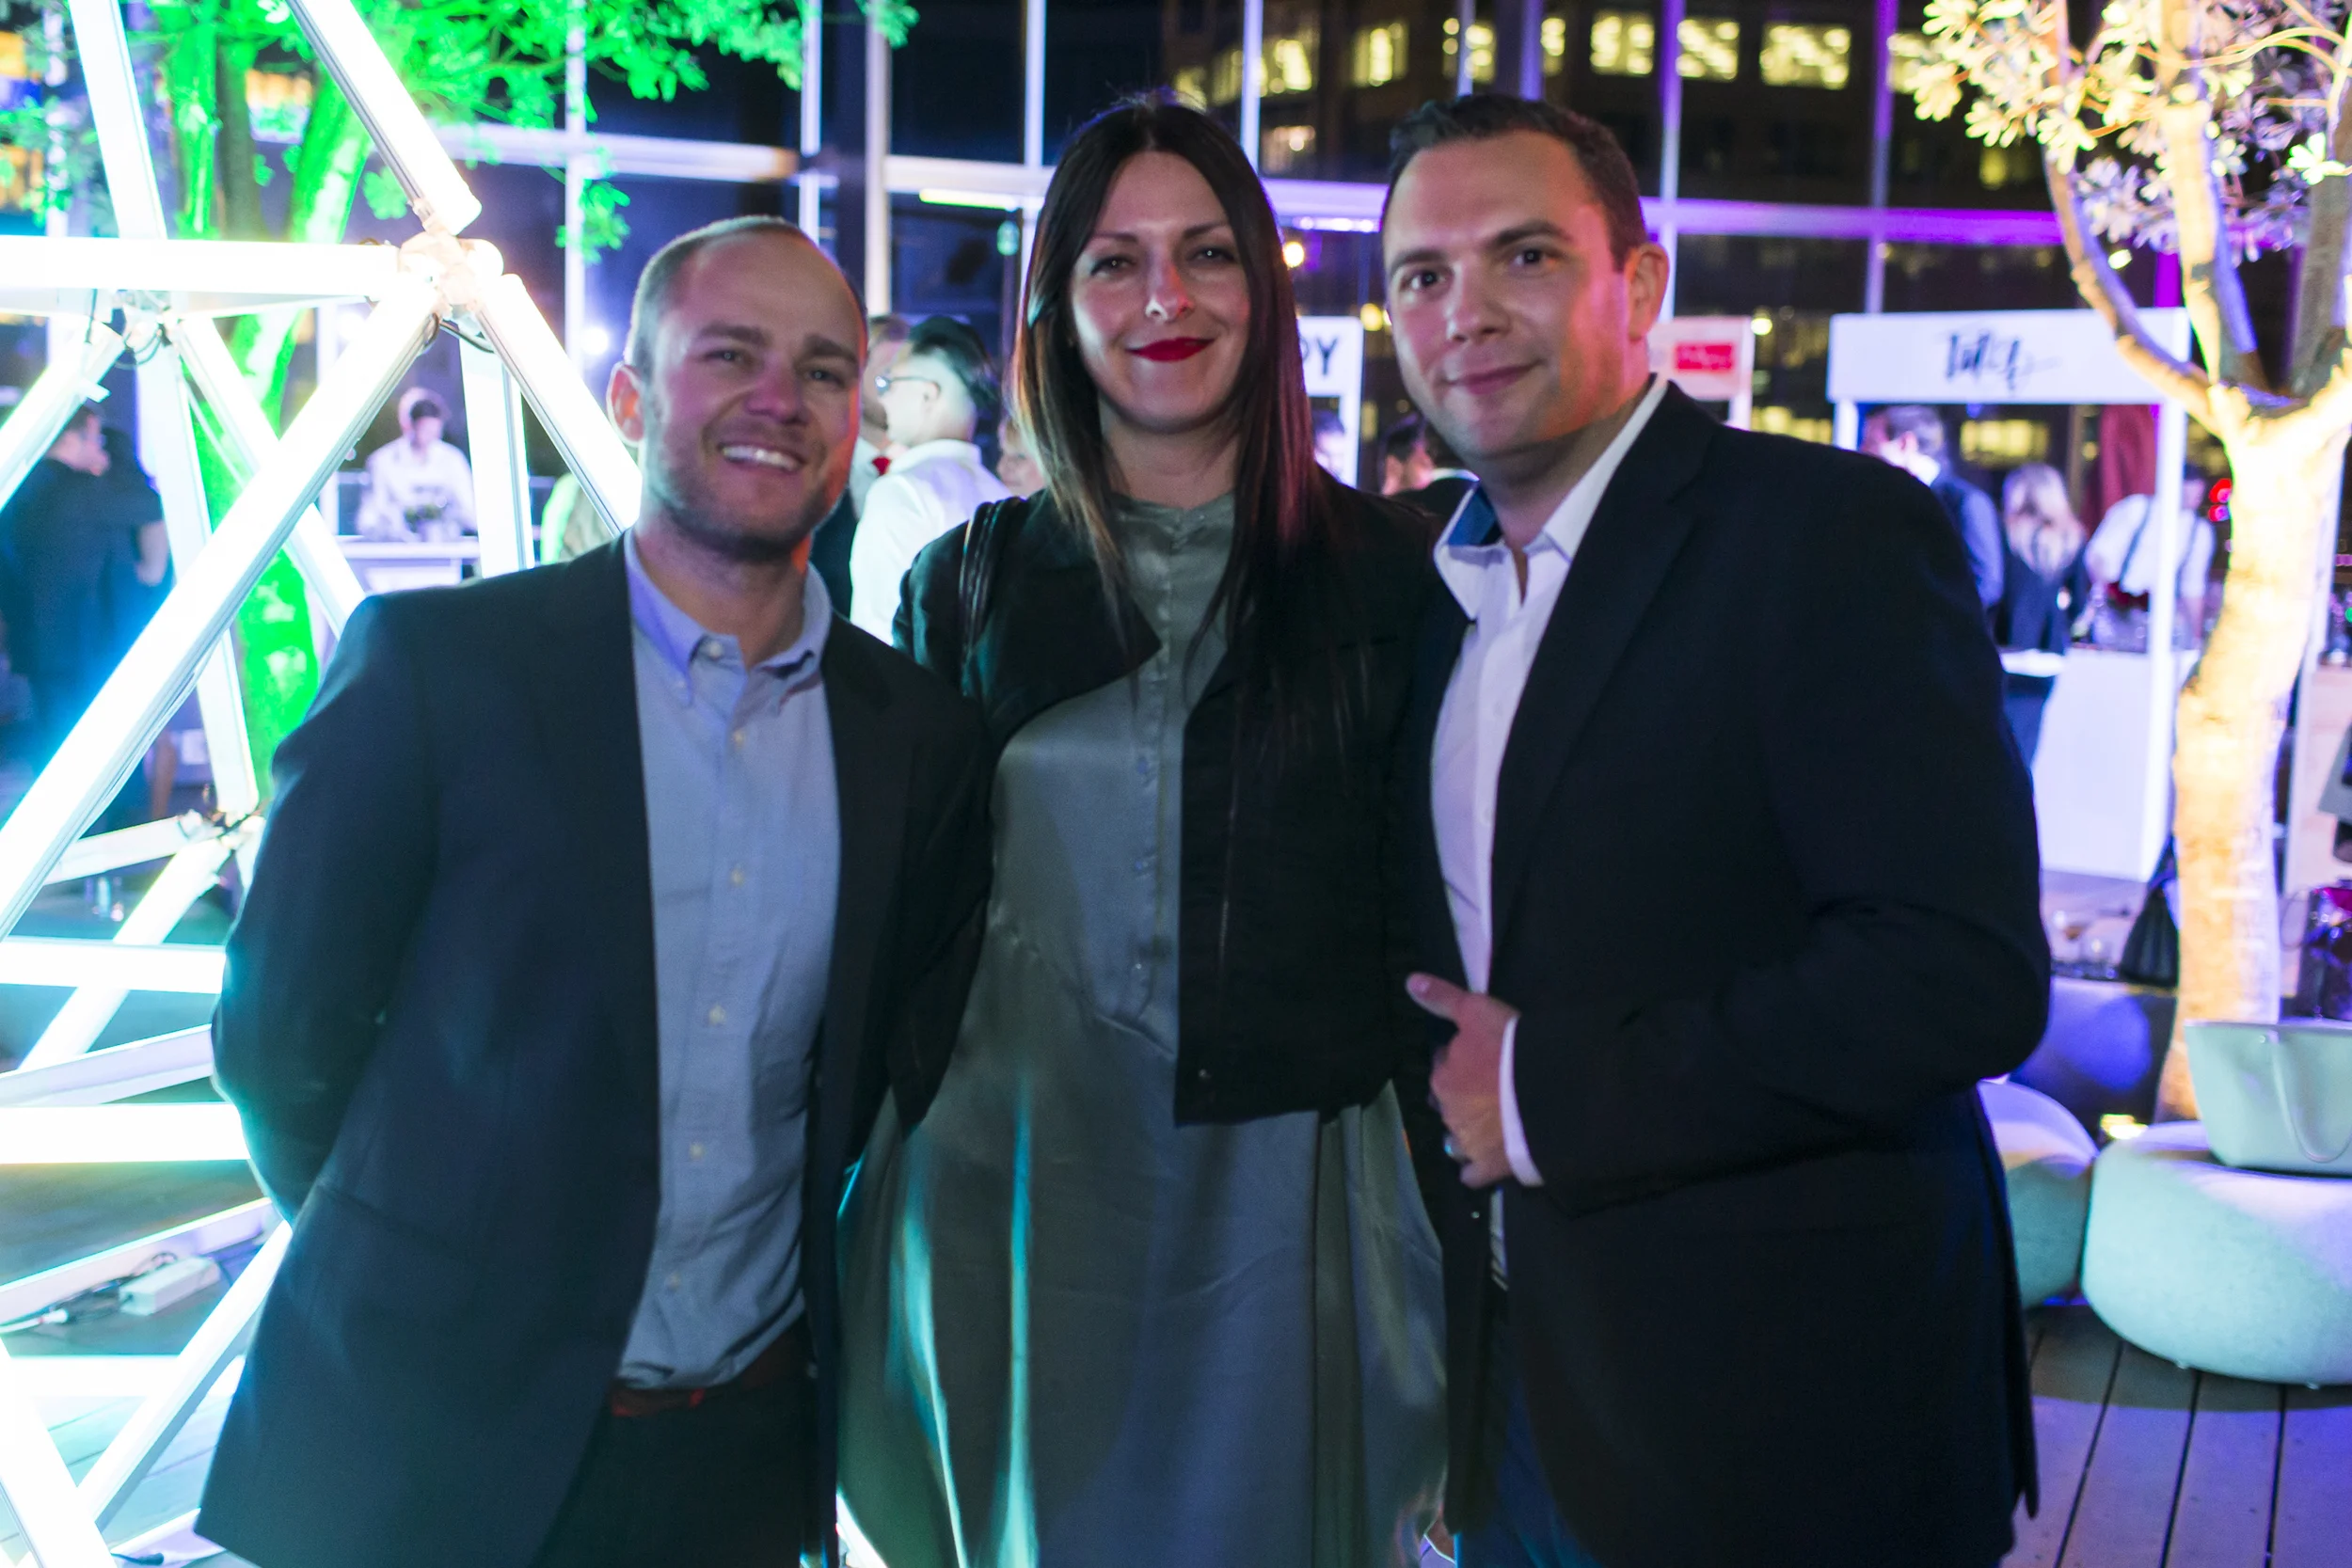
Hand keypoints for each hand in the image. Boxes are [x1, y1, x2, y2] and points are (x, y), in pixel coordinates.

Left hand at [1408, 972, 1517, 1187]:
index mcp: (1443, 1076)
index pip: (1444, 1066)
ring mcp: (1465, 1142)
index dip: (1462, 1061)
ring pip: (1455, 1140)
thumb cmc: (1510, 1048)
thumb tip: (1410, 982)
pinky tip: (1487, 1165)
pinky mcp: (1486, 1168)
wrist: (1543, 1093)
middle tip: (1487, 1092)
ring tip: (1488, 1127)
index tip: (1479, 1059)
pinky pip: (1472, 1175)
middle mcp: (1447, 1111)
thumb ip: (1443, 999)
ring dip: (1465, 1134)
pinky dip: (1476, 1171)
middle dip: (1460, 1099)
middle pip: (1447, 1103)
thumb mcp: (1476, 1011)